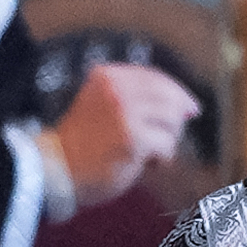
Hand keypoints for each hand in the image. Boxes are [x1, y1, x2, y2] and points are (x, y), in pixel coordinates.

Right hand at [50, 62, 197, 208]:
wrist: (56, 170)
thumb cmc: (81, 145)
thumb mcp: (100, 105)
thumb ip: (132, 97)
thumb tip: (185, 104)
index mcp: (107, 76)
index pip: (154, 77)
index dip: (177, 92)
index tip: (190, 107)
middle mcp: (116, 88)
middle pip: (169, 96)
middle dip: (177, 119)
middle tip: (171, 137)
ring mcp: (125, 112)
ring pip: (172, 120)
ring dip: (168, 140)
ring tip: (151, 154)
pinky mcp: (133, 139)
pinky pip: (167, 145)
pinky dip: (163, 159)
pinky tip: (148, 165)